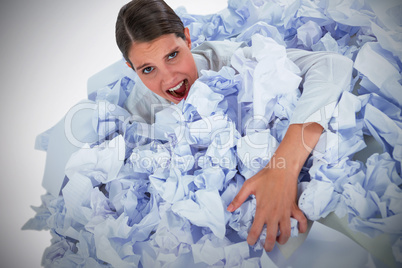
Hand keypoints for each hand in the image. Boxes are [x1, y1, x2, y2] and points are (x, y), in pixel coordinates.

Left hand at [227, 123, 322, 250]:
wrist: (282, 169)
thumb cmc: (265, 176)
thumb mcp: (248, 186)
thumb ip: (239, 199)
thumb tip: (229, 209)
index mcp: (262, 210)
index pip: (256, 230)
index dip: (252, 239)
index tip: (251, 242)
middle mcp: (274, 214)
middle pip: (272, 237)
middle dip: (268, 246)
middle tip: (266, 248)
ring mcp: (285, 212)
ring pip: (287, 233)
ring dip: (283, 240)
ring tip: (279, 241)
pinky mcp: (294, 208)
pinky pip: (301, 221)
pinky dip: (301, 228)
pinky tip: (298, 230)